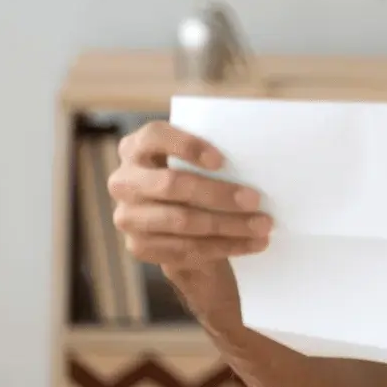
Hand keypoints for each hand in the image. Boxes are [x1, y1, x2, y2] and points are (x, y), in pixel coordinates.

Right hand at [107, 121, 271, 273]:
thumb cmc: (195, 177)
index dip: (187, 146)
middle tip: (256, 200)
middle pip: (172, 184)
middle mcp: (124, 181)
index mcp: (136, 147)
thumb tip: (256, 160)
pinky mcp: (139, 246)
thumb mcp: (195, 161)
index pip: (155, 136)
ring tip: (262, 226)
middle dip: (218, 194)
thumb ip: (212, 155)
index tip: (221, 160)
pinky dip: (224, 246)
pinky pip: (185, 250)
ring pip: (182, 222)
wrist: (179, 221)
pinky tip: (251, 244)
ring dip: (228, 226)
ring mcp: (128, 216)